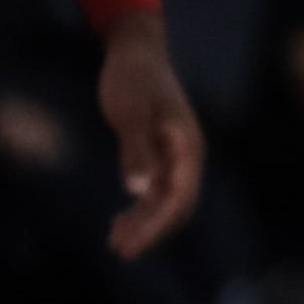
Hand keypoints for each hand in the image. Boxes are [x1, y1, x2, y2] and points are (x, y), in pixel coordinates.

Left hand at [98, 15, 202, 256]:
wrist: (135, 52)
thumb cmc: (134, 79)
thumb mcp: (131, 113)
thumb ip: (137, 151)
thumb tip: (140, 191)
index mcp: (187, 148)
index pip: (181, 198)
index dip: (160, 225)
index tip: (135, 244)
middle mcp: (185, 157)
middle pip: (177, 206)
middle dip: (152, 231)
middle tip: (122, 251)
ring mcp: (172, 156)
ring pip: (164, 202)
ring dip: (144, 224)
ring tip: (115, 243)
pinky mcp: (156, 153)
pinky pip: (153, 191)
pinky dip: (138, 209)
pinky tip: (118, 221)